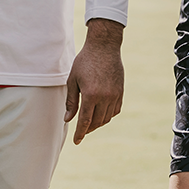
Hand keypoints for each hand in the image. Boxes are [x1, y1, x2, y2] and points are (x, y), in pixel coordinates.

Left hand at [65, 18, 123, 143]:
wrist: (104, 47)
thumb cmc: (85, 61)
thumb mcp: (73, 80)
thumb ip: (71, 101)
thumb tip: (68, 119)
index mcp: (91, 94)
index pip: (85, 121)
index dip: (80, 133)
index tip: (76, 141)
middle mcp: (105, 97)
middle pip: (97, 122)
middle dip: (88, 129)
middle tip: (81, 130)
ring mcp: (115, 95)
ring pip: (107, 118)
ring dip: (98, 123)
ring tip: (89, 123)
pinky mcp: (121, 92)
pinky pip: (115, 110)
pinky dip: (108, 115)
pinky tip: (101, 114)